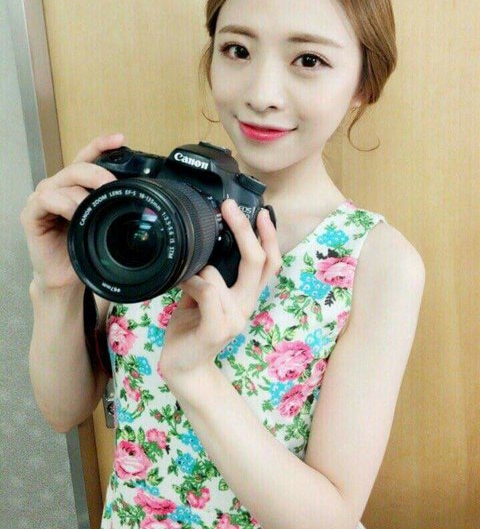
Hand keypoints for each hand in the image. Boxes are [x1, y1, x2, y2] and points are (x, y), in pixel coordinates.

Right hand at [19, 133, 123, 289]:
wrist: (66, 277)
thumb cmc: (85, 249)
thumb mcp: (104, 223)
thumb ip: (114, 205)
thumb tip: (144, 193)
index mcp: (76, 186)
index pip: (87, 157)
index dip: (101, 145)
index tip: (120, 139)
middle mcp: (59, 187)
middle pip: (76, 167)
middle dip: (97, 173)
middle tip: (112, 185)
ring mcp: (43, 199)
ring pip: (62, 180)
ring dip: (81, 193)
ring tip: (93, 207)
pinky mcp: (31, 214)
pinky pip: (45, 199)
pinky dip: (63, 204)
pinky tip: (74, 213)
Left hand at [159, 199, 281, 381]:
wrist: (183, 367)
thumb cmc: (192, 326)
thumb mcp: (204, 294)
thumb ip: (212, 273)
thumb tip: (205, 241)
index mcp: (247, 295)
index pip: (270, 263)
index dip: (270, 237)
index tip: (263, 212)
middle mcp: (246, 306)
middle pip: (257, 261)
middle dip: (244, 229)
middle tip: (229, 206)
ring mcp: (233, 319)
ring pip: (219, 276)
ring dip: (198, 271)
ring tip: (185, 281)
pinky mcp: (216, 329)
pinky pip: (207, 292)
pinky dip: (192, 282)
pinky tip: (182, 284)